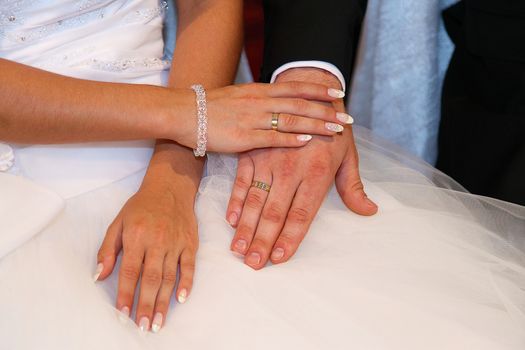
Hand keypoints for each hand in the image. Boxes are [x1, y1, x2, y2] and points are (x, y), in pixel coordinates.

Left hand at [94, 179, 197, 331]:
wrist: (170, 187)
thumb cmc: (142, 206)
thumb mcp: (118, 222)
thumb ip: (108, 249)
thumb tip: (99, 275)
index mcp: (136, 237)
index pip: (129, 271)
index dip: (126, 294)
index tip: (123, 313)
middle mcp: (157, 241)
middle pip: (151, 279)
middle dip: (146, 305)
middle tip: (143, 326)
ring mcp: (175, 243)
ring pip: (169, 277)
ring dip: (164, 301)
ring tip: (159, 322)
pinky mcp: (190, 243)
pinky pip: (189, 266)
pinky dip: (186, 283)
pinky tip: (182, 298)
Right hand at [170, 82, 352, 152]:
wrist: (186, 114)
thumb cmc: (212, 108)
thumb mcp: (239, 96)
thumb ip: (260, 99)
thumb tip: (278, 102)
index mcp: (259, 91)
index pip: (295, 88)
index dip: (318, 90)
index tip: (338, 93)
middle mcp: (259, 101)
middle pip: (299, 104)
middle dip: (325, 110)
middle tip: (346, 117)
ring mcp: (252, 118)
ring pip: (290, 120)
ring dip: (315, 124)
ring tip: (335, 130)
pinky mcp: (243, 138)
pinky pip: (271, 138)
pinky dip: (290, 139)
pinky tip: (306, 141)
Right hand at [225, 68, 377, 269]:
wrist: (309, 89)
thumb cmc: (333, 129)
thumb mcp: (349, 156)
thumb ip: (354, 187)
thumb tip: (369, 212)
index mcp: (317, 174)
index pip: (301, 215)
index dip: (290, 239)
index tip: (280, 259)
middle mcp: (291, 170)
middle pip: (275, 213)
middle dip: (263, 241)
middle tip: (254, 264)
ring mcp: (269, 160)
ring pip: (256, 201)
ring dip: (246, 228)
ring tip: (238, 249)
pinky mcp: (253, 152)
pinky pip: (242, 181)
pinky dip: (236, 201)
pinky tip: (232, 220)